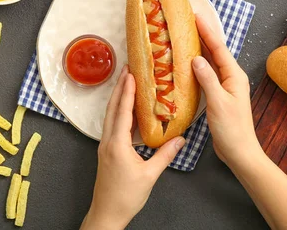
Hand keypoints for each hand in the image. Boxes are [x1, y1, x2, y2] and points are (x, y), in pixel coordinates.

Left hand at [81, 66, 185, 229]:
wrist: (106, 214)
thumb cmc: (125, 197)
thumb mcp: (149, 175)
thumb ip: (165, 155)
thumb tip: (181, 139)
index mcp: (117, 144)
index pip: (122, 111)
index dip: (127, 91)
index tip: (131, 74)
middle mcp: (108, 141)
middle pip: (112, 109)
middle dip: (120, 88)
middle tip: (127, 70)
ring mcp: (105, 146)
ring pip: (110, 116)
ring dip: (118, 98)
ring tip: (127, 84)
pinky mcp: (107, 152)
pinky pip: (112, 126)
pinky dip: (119, 113)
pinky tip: (127, 111)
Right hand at [192, 15, 262, 168]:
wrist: (238, 151)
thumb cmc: (231, 129)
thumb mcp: (218, 102)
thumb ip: (208, 79)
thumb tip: (196, 58)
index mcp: (234, 76)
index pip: (219, 49)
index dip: (207, 31)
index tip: (196, 16)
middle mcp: (231, 77)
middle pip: (215, 51)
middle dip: (203, 35)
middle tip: (189, 20)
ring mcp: (225, 86)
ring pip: (211, 62)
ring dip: (200, 48)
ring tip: (186, 35)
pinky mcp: (218, 94)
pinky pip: (207, 74)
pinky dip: (197, 65)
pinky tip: (188, 61)